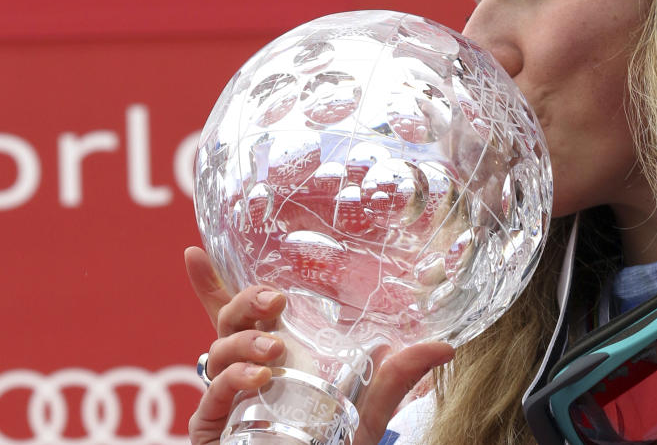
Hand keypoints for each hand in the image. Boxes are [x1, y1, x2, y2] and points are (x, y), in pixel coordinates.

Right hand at [184, 246, 453, 444]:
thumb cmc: (331, 444)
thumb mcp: (366, 406)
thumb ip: (397, 376)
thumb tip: (443, 347)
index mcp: (271, 354)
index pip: (238, 313)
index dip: (212, 283)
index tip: (194, 251)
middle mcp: (242, 369)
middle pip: (229, 318)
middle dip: (247, 298)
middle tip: (276, 299)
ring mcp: (226, 397)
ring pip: (218, 348)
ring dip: (246, 339)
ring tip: (276, 350)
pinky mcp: (212, 426)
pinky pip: (214, 391)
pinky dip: (235, 378)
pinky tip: (261, 376)